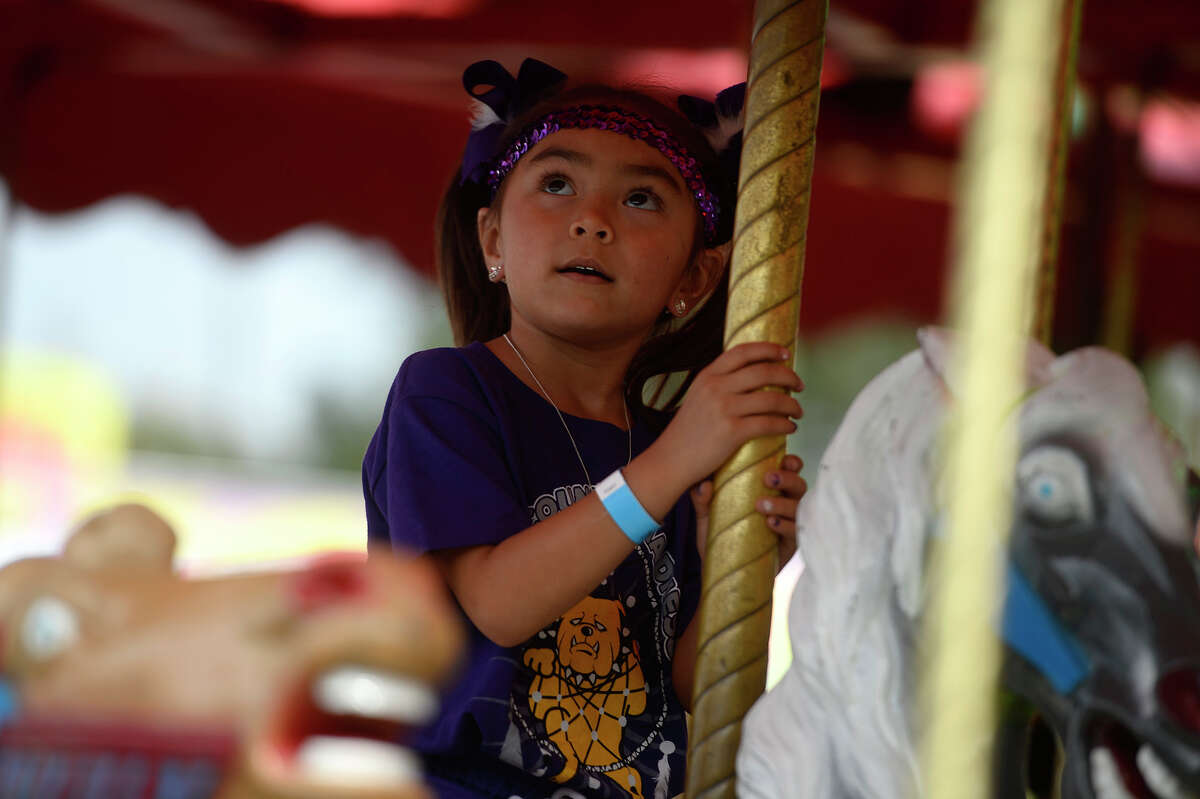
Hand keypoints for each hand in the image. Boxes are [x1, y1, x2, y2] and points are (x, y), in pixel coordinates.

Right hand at [655, 342, 803, 488]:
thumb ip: (719, 384)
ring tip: (798, 411)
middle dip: (788, 376)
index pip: (743, 352)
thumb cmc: (688, 432)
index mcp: (708, 375)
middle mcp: (716, 387)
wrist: (670, 459)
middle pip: (763, 372)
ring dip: (792, 404)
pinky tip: (790, 428)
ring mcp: (723, 408)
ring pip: (772, 398)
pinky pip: (769, 423)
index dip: (768, 349)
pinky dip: (785, 425)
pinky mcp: (731, 431)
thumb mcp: (698, 397)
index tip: (785, 354)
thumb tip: (750, 376)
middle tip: (799, 386)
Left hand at [690, 454, 804, 571]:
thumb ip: (703, 500)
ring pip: (799, 508)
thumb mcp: (707, 517)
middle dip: (787, 478)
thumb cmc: (721, 539)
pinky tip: (770, 524)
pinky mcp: (790, 547)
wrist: (723, 574)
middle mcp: (784, 506)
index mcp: (769, 492)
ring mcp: (789, 526)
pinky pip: (796, 532)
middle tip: (768, 478)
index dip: (791, 463)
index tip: (784, 459)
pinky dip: (785, 525)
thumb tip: (703, 484)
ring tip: (761, 506)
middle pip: (799, 485)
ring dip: (782, 503)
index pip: (788, 471)